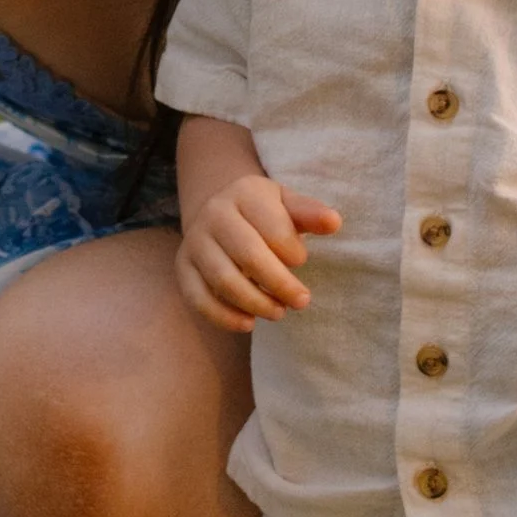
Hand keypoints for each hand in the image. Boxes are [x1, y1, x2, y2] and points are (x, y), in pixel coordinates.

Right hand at [177, 171, 340, 333]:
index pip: (274, 230)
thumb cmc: (264, 214)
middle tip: (302, 301)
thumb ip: (310, 214)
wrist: (221, 213)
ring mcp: (194, 241)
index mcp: (244, 193)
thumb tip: (334, 222)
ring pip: (224, 280)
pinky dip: (224, 317)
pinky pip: (198, 298)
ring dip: (256, 304)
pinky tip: (248, 323)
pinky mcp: (183, 267)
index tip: (302, 262)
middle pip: (249, 256)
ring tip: (278, 312)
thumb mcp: (287, 205)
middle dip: (280, 285)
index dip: (294, 253)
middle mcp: (214, 214)